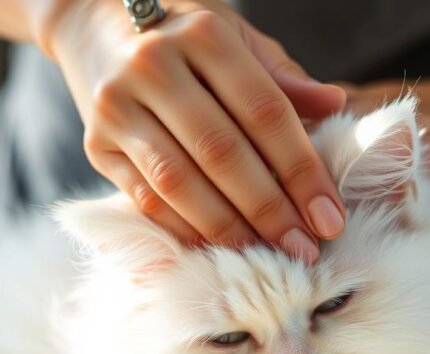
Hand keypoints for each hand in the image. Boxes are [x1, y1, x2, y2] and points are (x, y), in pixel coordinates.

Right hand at [45, 0, 347, 261]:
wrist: (93, 24)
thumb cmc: (182, 35)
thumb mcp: (235, 38)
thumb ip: (280, 78)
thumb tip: (336, 104)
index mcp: (203, 35)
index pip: (264, 112)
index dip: (302, 170)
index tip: (330, 217)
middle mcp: (154, 67)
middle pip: (222, 152)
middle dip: (269, 210)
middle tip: (305, 250)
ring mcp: (118, 107)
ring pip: (179, 182)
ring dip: (228, 227)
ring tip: (265, 254)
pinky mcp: (96, 145)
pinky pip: (145, 198)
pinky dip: (185, 229)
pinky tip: (218, 248)